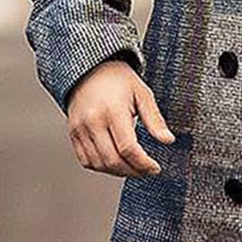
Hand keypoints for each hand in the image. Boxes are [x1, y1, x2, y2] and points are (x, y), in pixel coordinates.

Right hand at [66, 60, 175, 176]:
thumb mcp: (143, 94)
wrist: (90, 70)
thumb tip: (168, 140)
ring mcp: (80, 129)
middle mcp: (93, 122)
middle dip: (133, 171)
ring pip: (99, 164)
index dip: (143, 163)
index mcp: (113, 111)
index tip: (155, 168)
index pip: (128, 148)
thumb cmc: (118, 80)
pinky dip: (101, 168)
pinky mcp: (73, 134)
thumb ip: (155, 120)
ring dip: (118, 172)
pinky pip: (86, 160)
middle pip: (113, 160)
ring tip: (133, 168)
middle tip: (146, 171)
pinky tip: (115, 163)